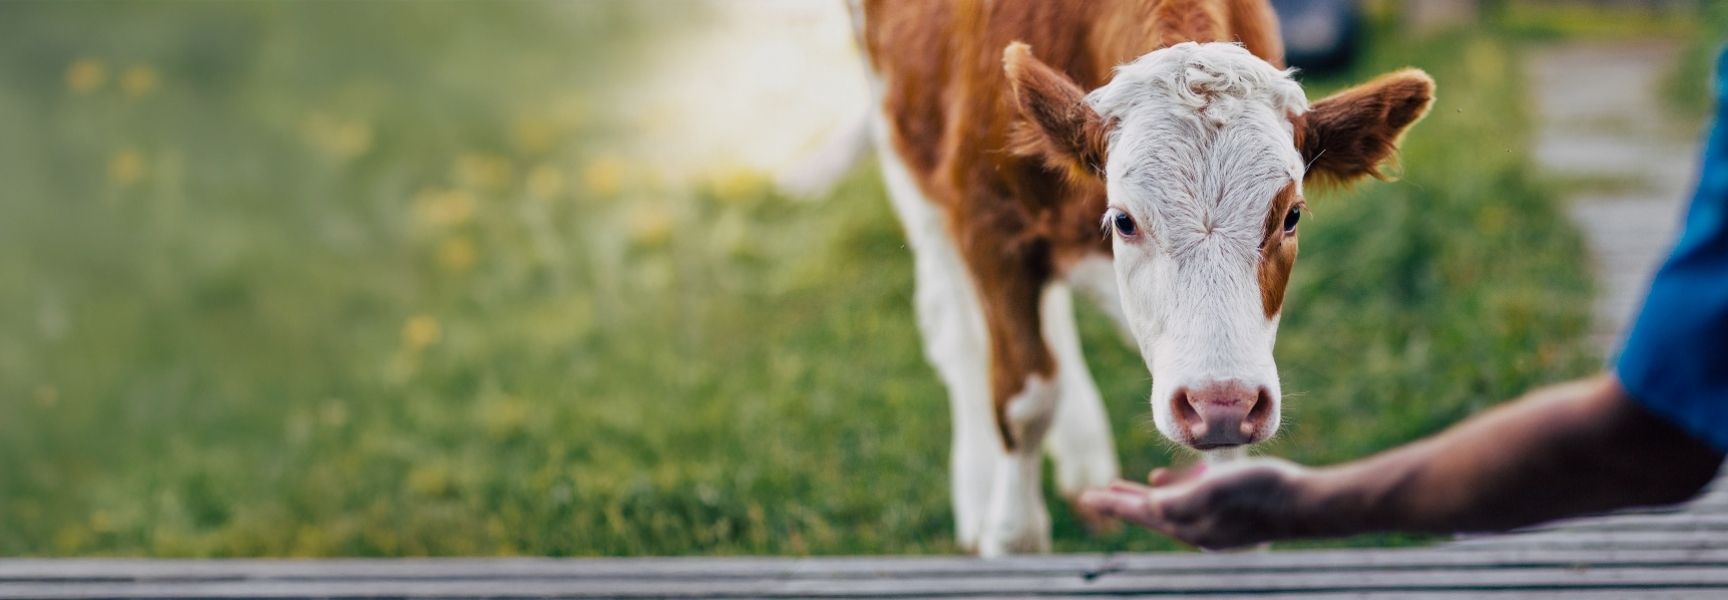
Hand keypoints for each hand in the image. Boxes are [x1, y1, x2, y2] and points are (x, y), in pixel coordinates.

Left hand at [1079, 458, 1314, 549]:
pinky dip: (1176, 490)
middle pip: (1149, 514)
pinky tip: (1171, 477)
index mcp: (1191, 526)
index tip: (1085, 498)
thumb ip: (1186, 497)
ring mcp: (1215, 523)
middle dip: (1122, 503)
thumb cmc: (1265, 491)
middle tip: (1094, 496)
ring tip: (1124, 487)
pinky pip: (1192, 502)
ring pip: (1169, 508)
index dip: (1113, 504)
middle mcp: (1199, 529)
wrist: (1308, 504)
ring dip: (1146, 497)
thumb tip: (1154, 504)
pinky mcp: (1229, 513)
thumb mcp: (1221, 487)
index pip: (1142, 512)